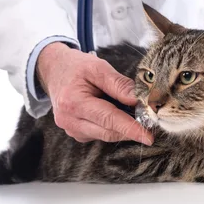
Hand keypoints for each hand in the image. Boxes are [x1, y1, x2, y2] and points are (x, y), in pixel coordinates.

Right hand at [37, 42, 152, 144]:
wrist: (53, 69)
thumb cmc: (76, 66)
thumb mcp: (98, 67)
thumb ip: (119, 84)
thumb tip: (139, 100)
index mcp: (73, 102)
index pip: (108, 119)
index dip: (130, 128)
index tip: (148, 136)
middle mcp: (69, 120)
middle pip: (108, 131)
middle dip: (131, 128)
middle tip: (150, 121)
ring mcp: (70, 129)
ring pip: (105, 135)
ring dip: (122, 127)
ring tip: (131, 112)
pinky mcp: (75, 133)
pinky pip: (99, 134)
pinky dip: (112, 126)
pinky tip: (115, 113)